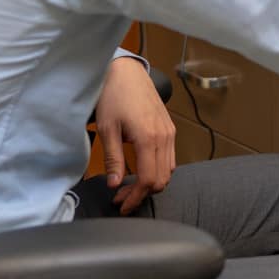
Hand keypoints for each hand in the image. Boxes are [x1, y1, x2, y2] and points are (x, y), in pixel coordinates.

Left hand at [95, 57, 175, 214]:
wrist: (127, 73)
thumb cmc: (114, 96)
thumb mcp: (108, 129)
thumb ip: (113, 159)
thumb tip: (114, 184)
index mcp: (148, 138)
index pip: (149, 180)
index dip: (136, 198)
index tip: (121, 205)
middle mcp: (164, 137)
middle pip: (162, 179)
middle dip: (142, 194)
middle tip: (121, 198)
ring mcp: (169, 133)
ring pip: (168, 171)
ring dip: (151, 184)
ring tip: (128, 187)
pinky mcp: (169, 129)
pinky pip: (170, 158)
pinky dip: (158, 171)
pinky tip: (141, 170)